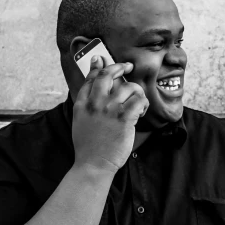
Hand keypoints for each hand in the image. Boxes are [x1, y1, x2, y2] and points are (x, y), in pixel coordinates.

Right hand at [72, 55, 148, 173]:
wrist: (93, 165)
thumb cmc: (89, 146)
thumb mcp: (81, 120)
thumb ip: (86, 102)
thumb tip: (93, 86)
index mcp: (82, 104)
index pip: (91, 78)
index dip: (98, 66)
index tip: (103, 59)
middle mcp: (95, 103)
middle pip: (108, 74)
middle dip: (119, 66)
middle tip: (128, 66)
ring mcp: (109, 110)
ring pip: (128, 87)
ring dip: (136, 92)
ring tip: (137, 103)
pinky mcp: (124, 118)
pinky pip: (139, 100)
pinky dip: (143, 104)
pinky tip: (141, 112)